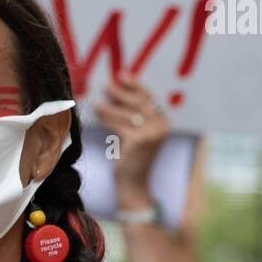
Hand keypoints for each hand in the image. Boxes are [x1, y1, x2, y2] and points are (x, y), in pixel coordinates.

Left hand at [94, 70, 169, 205]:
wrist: (133, 186)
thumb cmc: (131, 161)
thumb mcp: (136, 136)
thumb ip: (134, 117)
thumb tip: (116, 91)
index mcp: (164, 123)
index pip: (149, 98)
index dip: (135, 85)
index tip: (122, 75)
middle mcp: (161, 126)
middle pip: (139, 102)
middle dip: (121, 92)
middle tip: (106, 85)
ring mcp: (152, 134)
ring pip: (127, 113)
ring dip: (110, 106)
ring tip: (97, 102)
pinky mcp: (138, 140)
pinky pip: (119, 125)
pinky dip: (107, 118)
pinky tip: (97, 113)